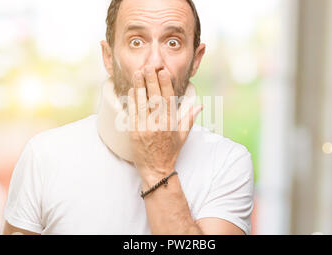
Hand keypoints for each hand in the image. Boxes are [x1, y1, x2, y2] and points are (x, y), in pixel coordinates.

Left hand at [127, 65, 202, 186]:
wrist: (155, 169)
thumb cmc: (170, 151)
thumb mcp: (182, 136)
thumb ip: (189, 119)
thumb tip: (200, 105)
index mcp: (171, 123)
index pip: (168, 99)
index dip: (165, 84)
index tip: (162, 71)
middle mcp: (158, 124)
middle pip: (154, 97)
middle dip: (150, 80)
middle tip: (148, 66)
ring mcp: (144, 128)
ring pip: (142, 102)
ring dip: (139, 86)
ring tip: (137, 73)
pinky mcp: (133, 132)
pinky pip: (132, 112)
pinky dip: (132, 99)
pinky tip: (132, 89)